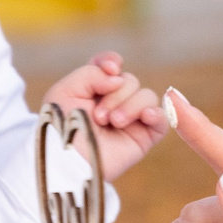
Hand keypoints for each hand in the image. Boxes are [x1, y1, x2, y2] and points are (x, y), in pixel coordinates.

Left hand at [42, 52, 167, 178]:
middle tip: (98, 116)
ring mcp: (129, 120)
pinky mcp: (142, 138)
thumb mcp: (65, 91)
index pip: (110, 65)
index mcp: (93, 90)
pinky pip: (162, 119)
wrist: (67, 161)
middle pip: (130, 80)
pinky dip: (156, 113)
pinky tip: (144, 116)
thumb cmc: (61, 128)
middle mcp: (112, 102)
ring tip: (113, 122)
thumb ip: (91, 72)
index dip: (111, 62)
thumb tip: (118, 78)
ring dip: (130, 105)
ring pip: (147, 96)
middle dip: (115, 94)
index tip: (109, 68)